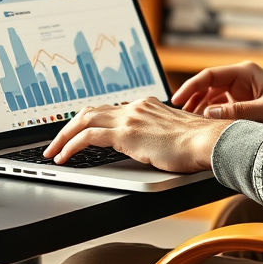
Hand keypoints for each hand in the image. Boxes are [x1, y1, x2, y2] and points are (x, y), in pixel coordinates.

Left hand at [42, 97, 231, 172]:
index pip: (108, 109)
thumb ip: (158, 135)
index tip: (77, 132)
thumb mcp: (174, 135)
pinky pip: (87, 137)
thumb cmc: (199, 144)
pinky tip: (63, 157)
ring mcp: (130, 118)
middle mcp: (135, 107)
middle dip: (68, 127)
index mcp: (146, 105)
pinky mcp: (126, 134)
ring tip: (53, 152)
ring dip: (63, 136)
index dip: (88, 120)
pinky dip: (70, 146)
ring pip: (83, 120)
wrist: (210, 142)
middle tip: (56, 143)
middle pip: (90, 111)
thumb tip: (152, 147)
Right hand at [171, 62, 262, 128]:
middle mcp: (241, 79)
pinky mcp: (245, 104)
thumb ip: (238, 112)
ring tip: (189, 124)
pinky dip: (212, 116)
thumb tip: (210, 113)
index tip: (177, 100)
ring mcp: (242, 91)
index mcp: (245, 72)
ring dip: (201, 109)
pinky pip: (222, 108)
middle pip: (207, 86)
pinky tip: (205, 127)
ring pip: (213, 98)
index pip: (209, 75)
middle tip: (178, 116)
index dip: (190, 87)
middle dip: (192, 99)